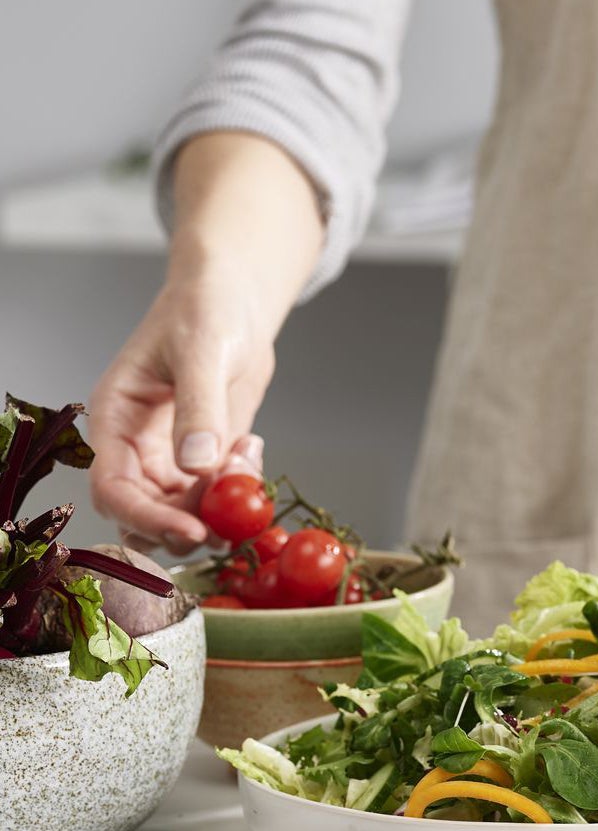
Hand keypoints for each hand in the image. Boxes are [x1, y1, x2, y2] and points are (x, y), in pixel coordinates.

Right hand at [88, 273, 274, 552]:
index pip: (113, 488)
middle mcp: (135, 445)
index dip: (147, 517)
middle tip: (231, 520)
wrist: (233, 299)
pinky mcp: (206, 456)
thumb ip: (199, 409)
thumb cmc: (204, 309)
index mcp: (114, 418)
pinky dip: (238, 486)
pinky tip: (251, 450)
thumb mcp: (202, 351)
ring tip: (246, 458)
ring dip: (219, 506)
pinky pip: (216, 492)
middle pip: (145, 512)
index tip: (192, 530)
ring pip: (182, 510)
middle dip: (186, 524)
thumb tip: (196, 466)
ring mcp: (170, 454)